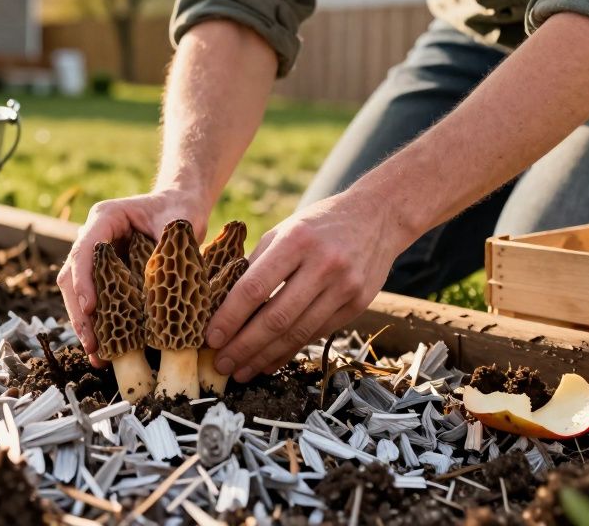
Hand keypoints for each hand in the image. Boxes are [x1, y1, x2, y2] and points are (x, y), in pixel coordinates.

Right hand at [58, 188, 207, 364]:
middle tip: (92, 343)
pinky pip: (95, 302)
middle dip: (80, 312)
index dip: (84, 279)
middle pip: (73, 276)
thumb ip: (166, 245)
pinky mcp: (105, 277)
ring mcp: (96, 259)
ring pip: (78, 294)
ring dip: (85, 325)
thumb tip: (156, 283)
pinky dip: (98, 326)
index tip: (91, 307)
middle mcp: (93, 238)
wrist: (181, 207)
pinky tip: (105, 351)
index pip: (84, 249)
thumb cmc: (179, 210)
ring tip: (97, 355)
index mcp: (105, 218)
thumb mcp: (178, 222)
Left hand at [204, 189, 413, 382]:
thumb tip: (222, 305)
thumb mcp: (284, 231)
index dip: (230, 317)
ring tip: (241, 371)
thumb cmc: (319, 224)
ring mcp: (344, 287)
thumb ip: (256, 264)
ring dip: (264, 357)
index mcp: (296, 241)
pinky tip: (268, 362)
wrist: (377, 217)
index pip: (255, 287)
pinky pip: (317, 334)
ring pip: (297, 333)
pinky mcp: (358, 304)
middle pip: (276, 318)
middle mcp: (323, 264)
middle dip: (243, 346)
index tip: (210, 337)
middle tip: (220, 364)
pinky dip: (289, 351)